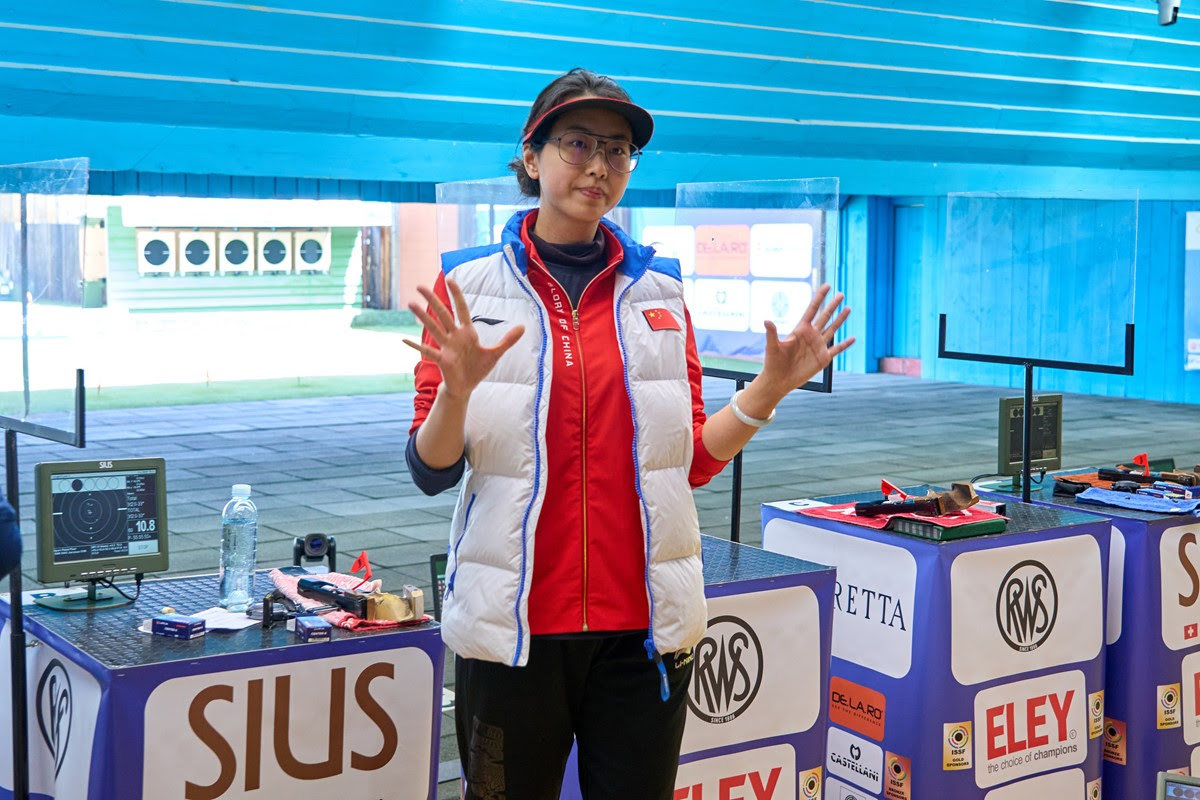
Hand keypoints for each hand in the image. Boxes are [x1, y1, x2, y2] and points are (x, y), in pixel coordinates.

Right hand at [403, 278, 524, 400]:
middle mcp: (454, 336)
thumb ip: (507, 340)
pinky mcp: (442, 360)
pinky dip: (415, 346)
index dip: (456, 295)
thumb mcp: (495, 354)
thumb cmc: (478, 368)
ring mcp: (446, 347)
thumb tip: (523, 327)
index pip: (461, 309)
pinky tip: (403, 340)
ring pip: (433, 328)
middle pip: (443, 314)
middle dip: (433, 300)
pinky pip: (427, 351)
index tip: (450, 279)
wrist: (467, 386)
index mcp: (467, 332)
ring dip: (422, 317)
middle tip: (420, 286)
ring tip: (410, 304)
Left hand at [756, 283, 854, 401]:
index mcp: (800, 330)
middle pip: (825, 317)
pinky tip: (852, 338)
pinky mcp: (823, 359)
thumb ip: (772, 333)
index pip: (812, 309)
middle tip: (841, 294)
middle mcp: (811, 336)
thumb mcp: (772, 347)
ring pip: (832, 330)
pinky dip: (845, 344)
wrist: (779, 381)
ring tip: (848, 308)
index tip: (827, 286)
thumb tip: (766, 320)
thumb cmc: (773, 363)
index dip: (819, 297)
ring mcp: (818, 346)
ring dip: (840, 320)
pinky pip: (836, 349)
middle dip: (833, 305)